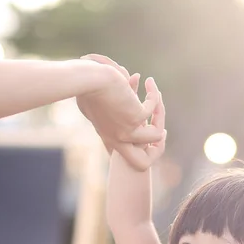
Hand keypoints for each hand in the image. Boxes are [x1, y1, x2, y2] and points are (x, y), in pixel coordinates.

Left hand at [77, 54, 162, 169]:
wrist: (88, 81)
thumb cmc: (84, 88)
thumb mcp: (89, 104)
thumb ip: (102, 109)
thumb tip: (115, 100)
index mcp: (107, 136)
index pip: (123, 155)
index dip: (135, 147)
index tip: (142, 125)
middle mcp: (118, 138)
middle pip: (141, 163)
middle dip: (155, 146)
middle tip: (157, 121)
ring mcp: (128, 130)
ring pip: (155, 137)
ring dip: (159, 116)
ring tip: (156, 96)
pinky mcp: (136, 117)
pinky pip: (153, 110)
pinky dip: (154, 95)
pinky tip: (149, 83)